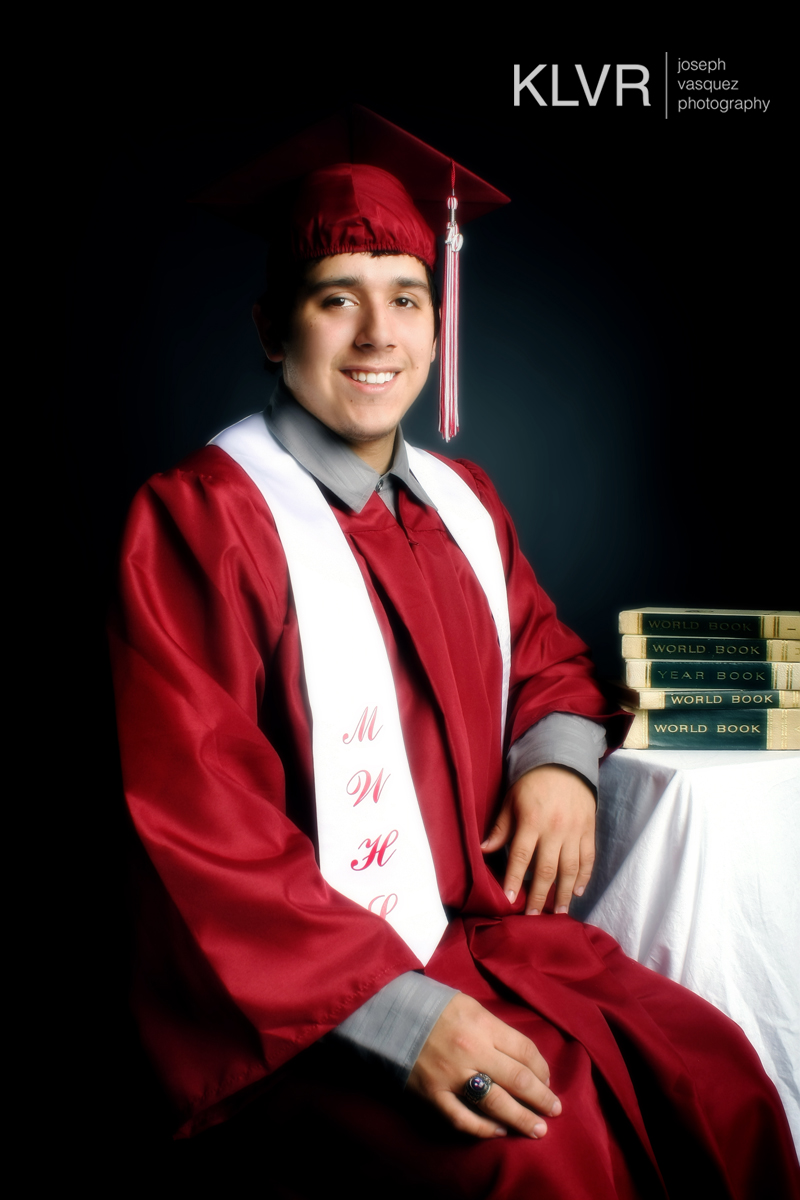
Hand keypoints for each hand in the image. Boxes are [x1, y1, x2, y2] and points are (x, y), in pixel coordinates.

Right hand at [407, 993, 560, 1138]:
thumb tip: (521, 1057)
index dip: (542, 1069)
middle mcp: (471, 1051)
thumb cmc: (432, 1006)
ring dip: (521, 1119)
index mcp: (482, 1025)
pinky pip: (463, 1119)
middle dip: (541, 1098)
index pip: (525, 1051)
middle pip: (518, 1080)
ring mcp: (451, 1076)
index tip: (547, 1080)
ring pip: (496, 1104)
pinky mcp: (432, 1094)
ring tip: (538, 1129)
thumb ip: (494, 1029)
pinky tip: (498, 1131)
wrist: (387, 1012)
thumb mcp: (468, 1006)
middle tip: (555, 1110)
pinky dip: (483, 1129)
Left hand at [481, 764, 595, 914]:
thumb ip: (500, 828)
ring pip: (570, 868)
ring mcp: (574, 831)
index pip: (521, 856)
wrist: (565, 765)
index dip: (515, 878)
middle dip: (539, 895)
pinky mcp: (589, 830)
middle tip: (533, 915)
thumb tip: (483, 850)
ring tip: (558, 912)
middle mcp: (554, 829)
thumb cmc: (532, 784)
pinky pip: (588, 858)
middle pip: (546, 869)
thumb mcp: (511, 801)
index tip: (509, 899)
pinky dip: (584, 876)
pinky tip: (578, 890)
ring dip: (564, 892)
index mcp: (532, 821)